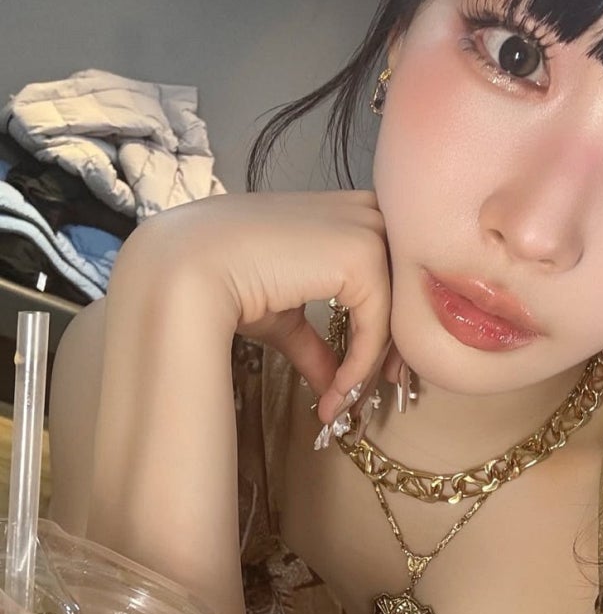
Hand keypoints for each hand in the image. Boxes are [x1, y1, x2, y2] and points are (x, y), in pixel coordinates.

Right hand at [114, 190, 392, 422]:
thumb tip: (332, 385)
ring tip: (345, 402)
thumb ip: (317, 343)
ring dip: (375, 363)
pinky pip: (378, 324)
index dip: (390, 318)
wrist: (187, 271)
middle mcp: (362, 211)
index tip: (381, 366)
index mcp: (344, 213)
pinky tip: (335, 394)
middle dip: (397, 342)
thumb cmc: (224, 282)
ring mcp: (365, 228)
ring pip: (397, 308)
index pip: (391, 266)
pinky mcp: (363, 254)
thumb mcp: (284, 316)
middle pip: (404, 286)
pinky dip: (360, 366)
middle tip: (384, 389)